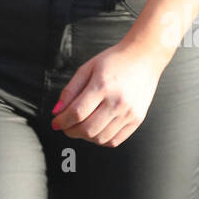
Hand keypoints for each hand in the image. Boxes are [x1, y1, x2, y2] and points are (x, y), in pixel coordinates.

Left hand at [50, 40, 164, 146]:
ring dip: (84, 137)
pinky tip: (96, 129)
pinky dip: (101, 140)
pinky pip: (115, 140)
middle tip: (65, 126)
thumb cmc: (115, 60)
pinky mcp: (137, 120)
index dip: (62, 121)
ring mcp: (129, 113)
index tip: (55, 122)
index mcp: (102, 86)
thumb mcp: (87, 68)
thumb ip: (70, 90)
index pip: (77, 113)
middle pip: (87, 129)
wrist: (143, 57)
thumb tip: (57, 111)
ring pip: (100, 138)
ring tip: (80, 126)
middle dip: (70, 131)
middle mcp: (117, 101)